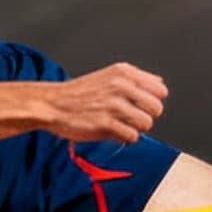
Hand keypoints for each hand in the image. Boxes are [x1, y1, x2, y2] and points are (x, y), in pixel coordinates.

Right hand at [43, 63, 167, 143]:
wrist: (52, 104)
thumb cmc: (78, 94)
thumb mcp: (108, 76)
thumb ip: (135, 80)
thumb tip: (159, 84)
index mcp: (124, 73)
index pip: (160, 90)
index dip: (151, 101)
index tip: (140, 106)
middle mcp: (121, 86)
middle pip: (156, 108)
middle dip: (146, 116)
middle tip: (131, 118)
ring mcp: (113, 104)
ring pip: (146, 123)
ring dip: (136, 129)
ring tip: (121, 126)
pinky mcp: (106, 123)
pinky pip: (132, 136)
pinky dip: (125, 138)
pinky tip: (113, 132)